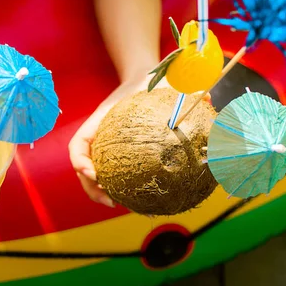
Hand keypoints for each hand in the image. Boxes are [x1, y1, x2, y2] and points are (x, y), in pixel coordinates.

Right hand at [69, 75, 210, 206]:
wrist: (143, 79)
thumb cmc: (148, 82)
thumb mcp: (160, 82)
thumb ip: (181, 90)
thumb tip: (207, 98)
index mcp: (98, 121)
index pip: (78, 145)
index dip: (80, 161)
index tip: (95, 173)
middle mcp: (97, 137)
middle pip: (83, 168)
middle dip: (92, 188)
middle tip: (111, 201)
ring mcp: (104, 148)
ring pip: (95, 177)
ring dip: (104, 194)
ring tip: (123, 206)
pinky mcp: (115, 154)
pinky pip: (113, 173)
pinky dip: (121, 188)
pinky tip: (143, 199)